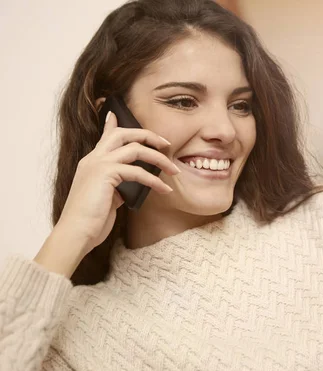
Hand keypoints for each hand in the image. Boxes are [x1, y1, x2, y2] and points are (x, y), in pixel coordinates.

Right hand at [40, 111, 179, 273]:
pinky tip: (165, 190)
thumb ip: (116, 185)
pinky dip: (155, 180)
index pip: (104, 136)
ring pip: (136, 149)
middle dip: (148, 135)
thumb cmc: (91, 220)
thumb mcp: (106, 198)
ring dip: (159, 158)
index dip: (113, 123)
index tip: (116, 113)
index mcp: (92, 162)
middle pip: (124, 134)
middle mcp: (94, 159)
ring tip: (174, 170)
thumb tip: (131, 184)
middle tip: (166, 143)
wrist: (76, 232)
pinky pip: (138, 171)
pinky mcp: (106, 174)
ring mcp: (99, 164)